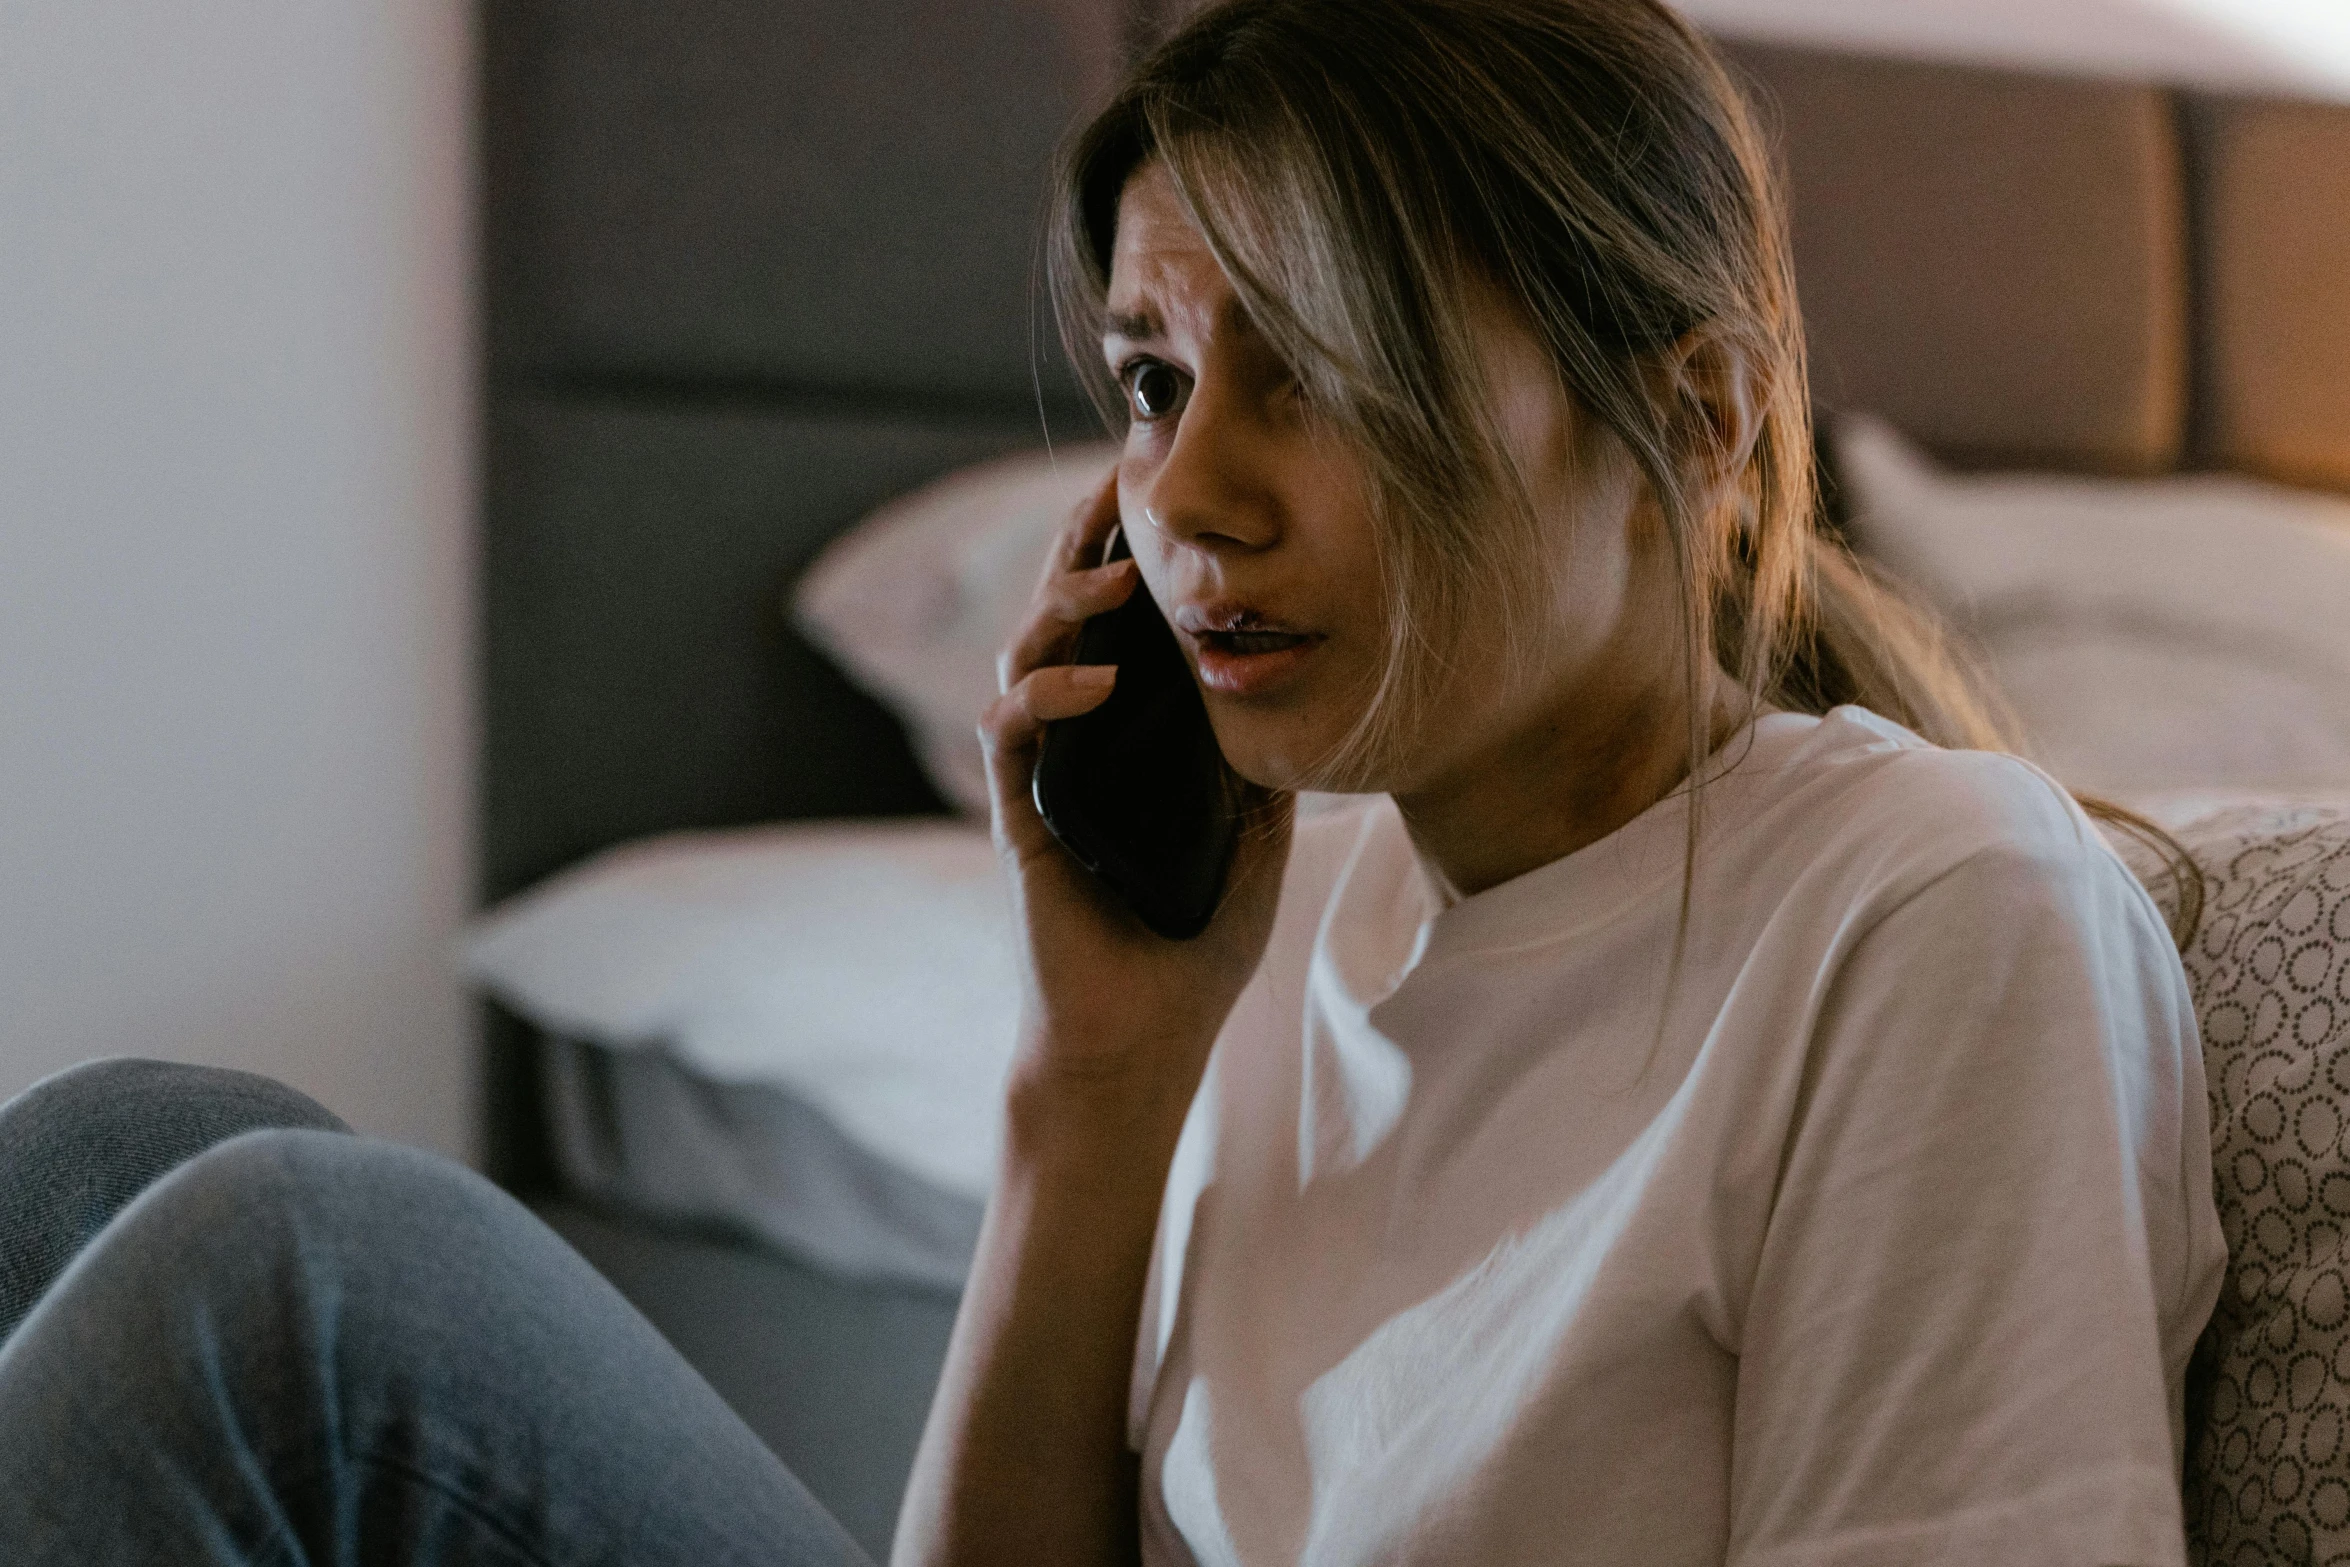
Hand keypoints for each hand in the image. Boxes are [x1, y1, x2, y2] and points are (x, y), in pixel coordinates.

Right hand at [979, 470, 1293, 1091]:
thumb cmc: (1195, 943)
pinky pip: (1011, 731)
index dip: (1128, 551)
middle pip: (1060, 613)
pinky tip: (1097, 676)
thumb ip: (1261, 760)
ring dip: (1063, 603)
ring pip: (1024, 655)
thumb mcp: (1256, 834)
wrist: (1140, 1041)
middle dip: (1082, 541)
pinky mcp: (1017, 816)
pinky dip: (1047, 692)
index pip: (1118, 621)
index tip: (1159, 487)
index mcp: (1126, 736)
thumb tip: (1304, 681)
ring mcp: (1041, 773)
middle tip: (1116, 481)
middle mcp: (1075, 740)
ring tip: (1113, 571)